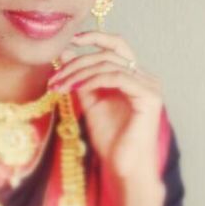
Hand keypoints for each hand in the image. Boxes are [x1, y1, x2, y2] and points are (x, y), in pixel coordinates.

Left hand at [47, 31, 162, 185]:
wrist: (123, 168)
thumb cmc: (111, 141)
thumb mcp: (91, 104)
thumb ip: (82, 79)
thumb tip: (67, 52)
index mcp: (134, 77)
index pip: (115, 46)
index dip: (93, 37)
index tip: (68, 41)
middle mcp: (145, 78)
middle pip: (108, 54)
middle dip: (76, 63)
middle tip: (55, 77)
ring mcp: (150, 86)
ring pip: (109, 65)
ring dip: (79, 73)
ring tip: (60, 86)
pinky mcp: (150, 97)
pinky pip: (118, 77)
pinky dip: (93, 80)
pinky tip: (76, 88)